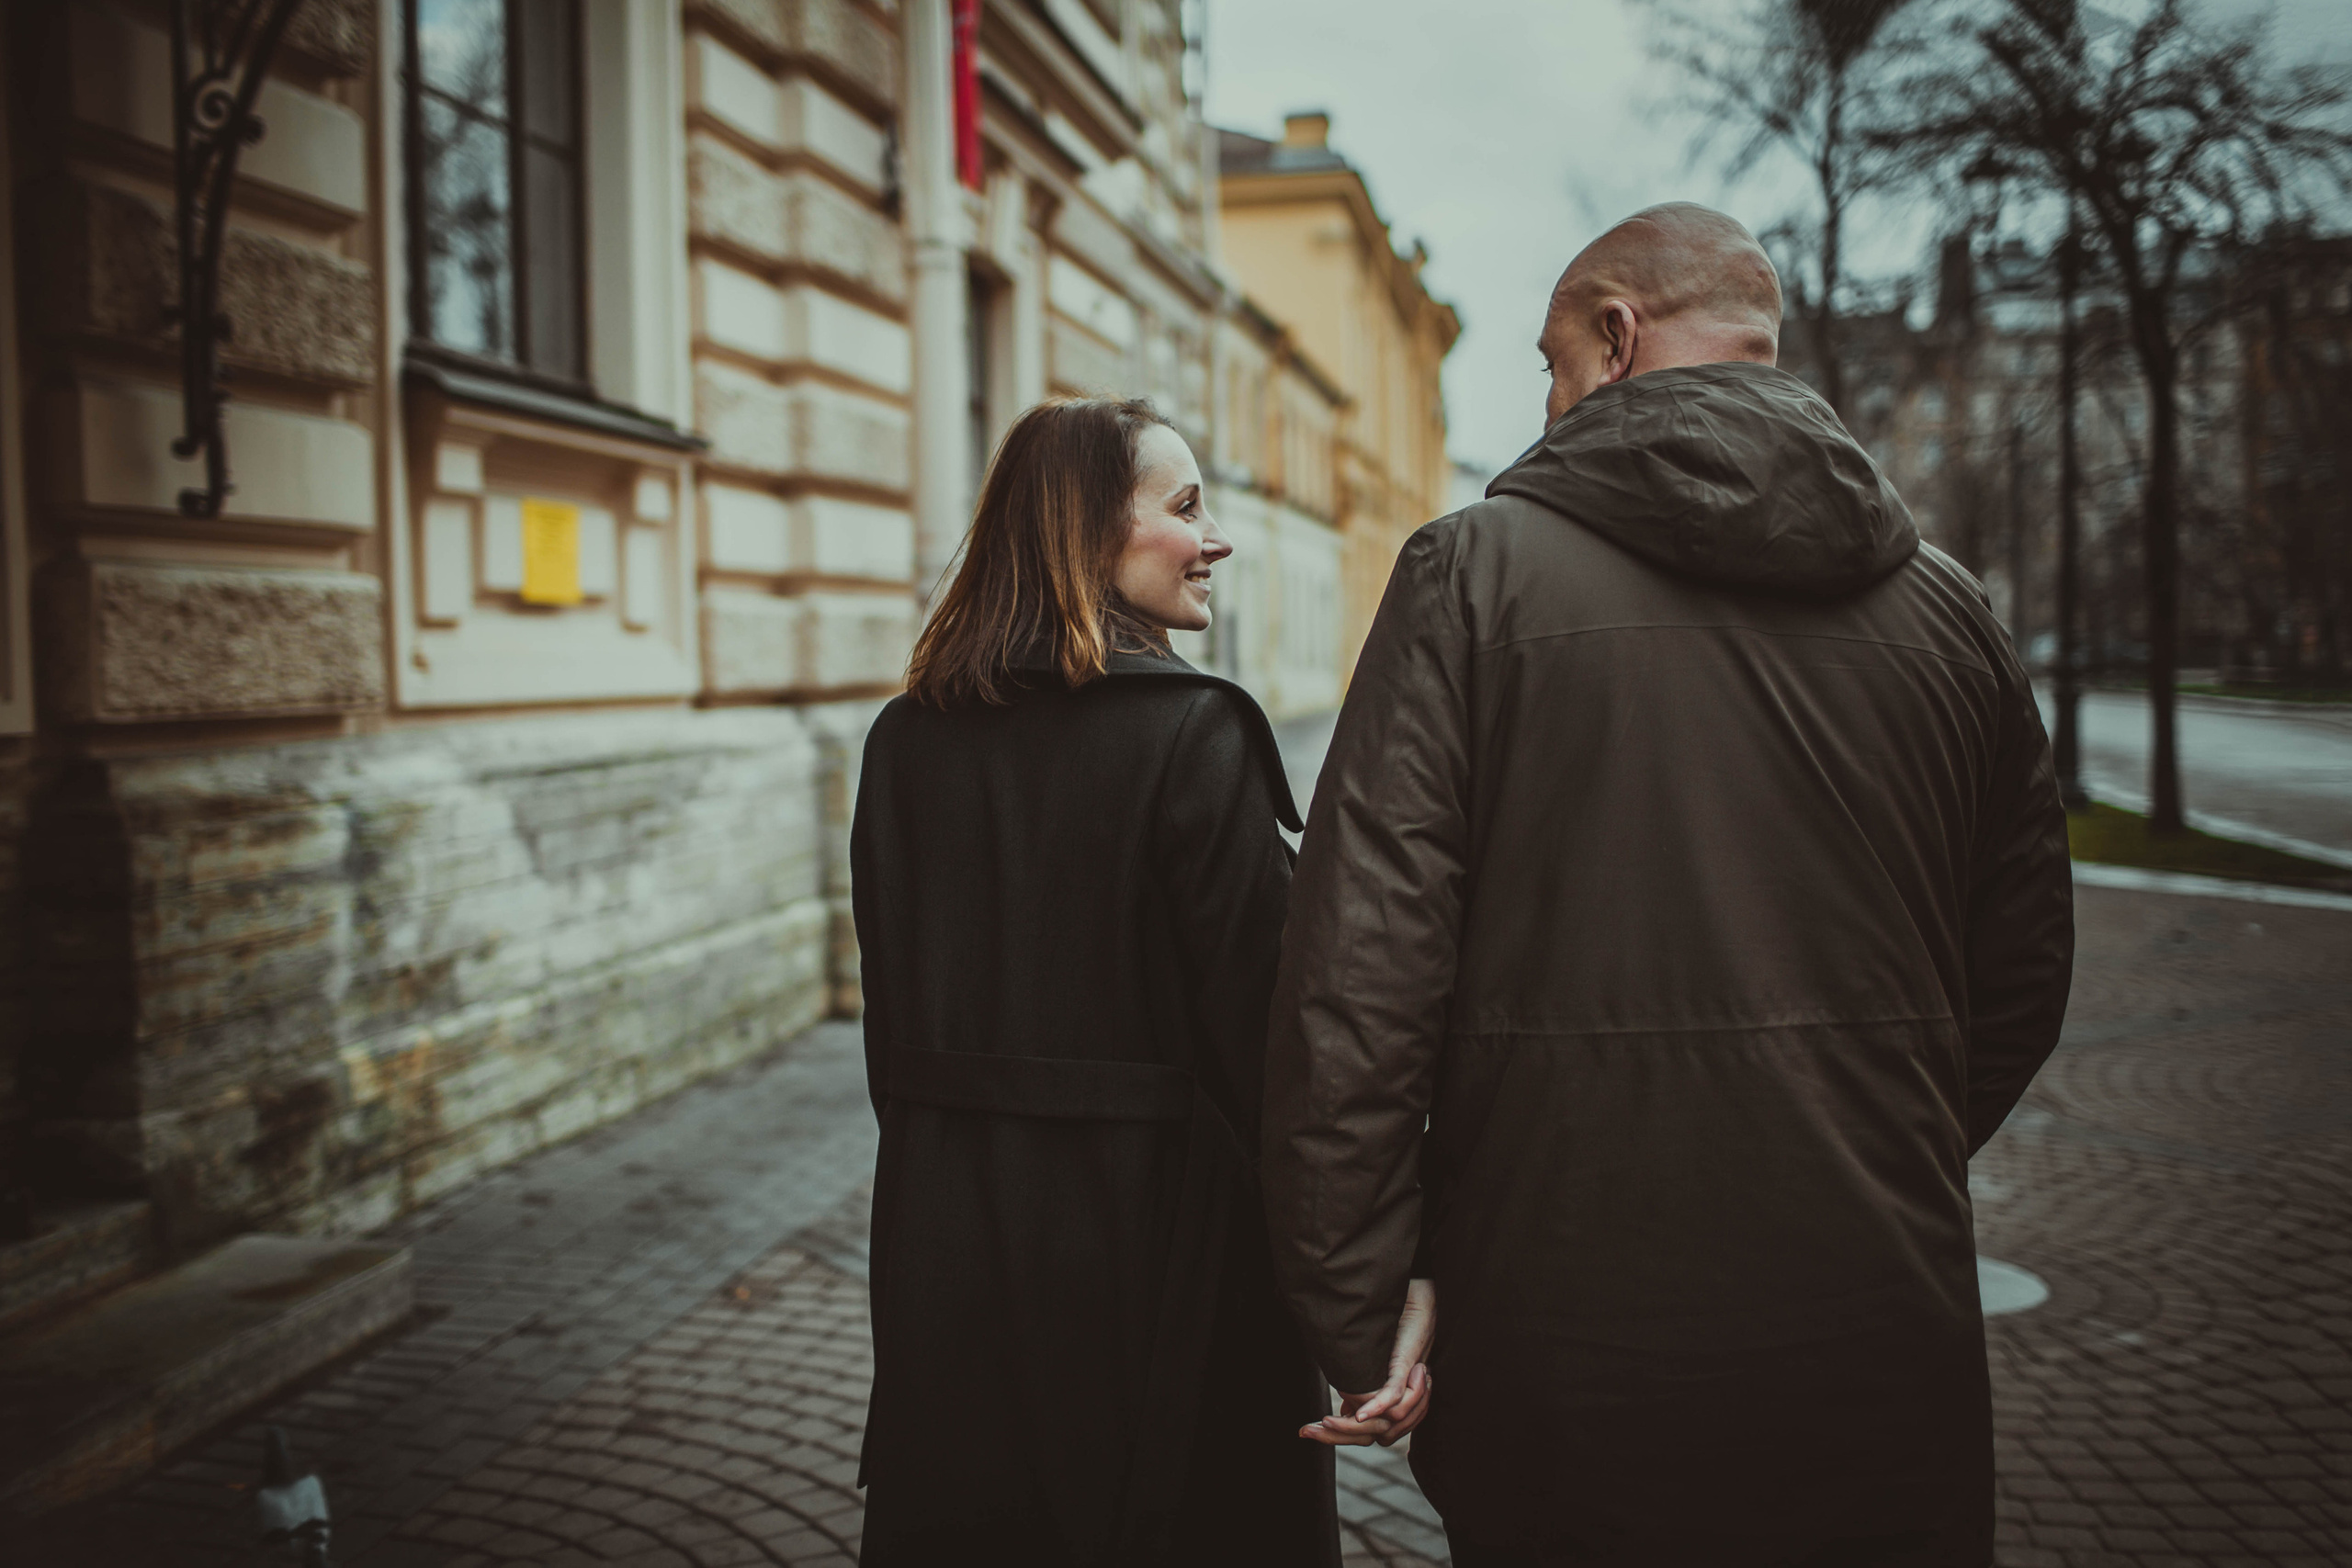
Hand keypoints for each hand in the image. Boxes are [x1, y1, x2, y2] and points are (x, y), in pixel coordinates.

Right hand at [1300, 1277, 1435, 1447]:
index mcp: (1392, 1406)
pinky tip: (1359, 1413)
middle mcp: (1400, 1402)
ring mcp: (1404, 1388)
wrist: (1416, 1308)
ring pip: (1381, 1423)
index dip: (1335, 1437)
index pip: (1364, 1434)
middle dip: (1337, 1436)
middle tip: (1305, 1430)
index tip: (1304, 1431)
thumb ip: (1362, 1393)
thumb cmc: (1395, 1338)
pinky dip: (1376, 1407)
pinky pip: (1394, 1397)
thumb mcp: (1372, 1372)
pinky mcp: (1405, 1371)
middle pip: (1370, 1435)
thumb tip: (1346, 1410)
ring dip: (1351, 1426)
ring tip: (1325, 1420)